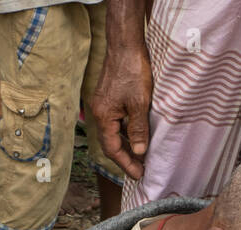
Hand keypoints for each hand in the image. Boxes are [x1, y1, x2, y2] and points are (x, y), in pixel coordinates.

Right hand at [90, 43, 152, 179]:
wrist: (125, 45)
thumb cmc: (132, 71)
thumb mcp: (140, 103)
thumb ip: (138, 129)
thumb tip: (140, 152)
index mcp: (103, 115)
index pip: (112, 149)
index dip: (126, 164)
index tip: (139, 175)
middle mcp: (99, 112)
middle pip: (110, 143)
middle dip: (125, 159)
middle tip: (141, 171)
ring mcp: (103, 105)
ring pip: (113, 133)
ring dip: (126, 146)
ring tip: (141, 159)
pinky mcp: (109, 98)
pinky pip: (116, 123)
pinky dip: (126, 133)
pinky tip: (137, 138)